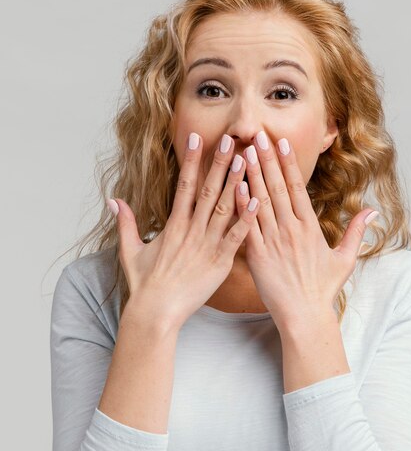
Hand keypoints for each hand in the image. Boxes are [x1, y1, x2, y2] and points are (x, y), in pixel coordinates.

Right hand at [107, 132, 259, 328]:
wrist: (155, 312)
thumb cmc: (144, 285)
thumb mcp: (130, 250)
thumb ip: (126, 223)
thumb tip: (114, 201)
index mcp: (173, 225)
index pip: (183, 185)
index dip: (191, 160)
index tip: (197, 138)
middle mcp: (190, 230)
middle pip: (207, 190)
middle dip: (219, 163)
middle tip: (232, 139)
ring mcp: (206, 245)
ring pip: (223, 208)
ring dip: (236, 183)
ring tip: (248, 160)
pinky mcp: (219, 262)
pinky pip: (235, 237)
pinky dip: (246, 218)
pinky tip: (257, 201)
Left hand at [234, 130, 378, 329]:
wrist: (304, 315)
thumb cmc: (323, 290)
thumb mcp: (345, 260)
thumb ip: (356, 232)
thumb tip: (372, 211)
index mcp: (310, 227)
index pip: (297, 187)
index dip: (288, 162)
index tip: (281, 142)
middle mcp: (291, 229)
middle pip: (276, 187)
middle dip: (266, 158)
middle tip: (257, 135)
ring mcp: (273, 241)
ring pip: (260, 201)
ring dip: (252, 174)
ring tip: (244, 151)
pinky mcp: (257, 255)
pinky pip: (247, 225)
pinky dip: (240, 205)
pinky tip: (234, 186)